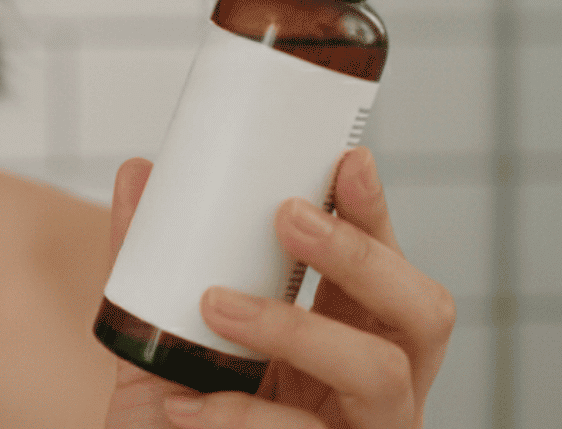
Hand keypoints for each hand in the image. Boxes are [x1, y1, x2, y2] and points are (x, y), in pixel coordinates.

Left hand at [103, 148, 455, 428]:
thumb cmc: (178, 412)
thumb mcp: (160, 336)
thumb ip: (150, 264)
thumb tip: (138, 174)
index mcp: (351, 336)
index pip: (384, 264)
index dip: (374, 212)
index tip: (347, 159)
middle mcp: (375, 386)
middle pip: (422, 312)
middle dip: (360, 256)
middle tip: (288, 218)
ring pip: (379, 374)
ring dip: (297, 329)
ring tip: (215, 306)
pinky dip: (240, 415)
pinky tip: (182, 404)